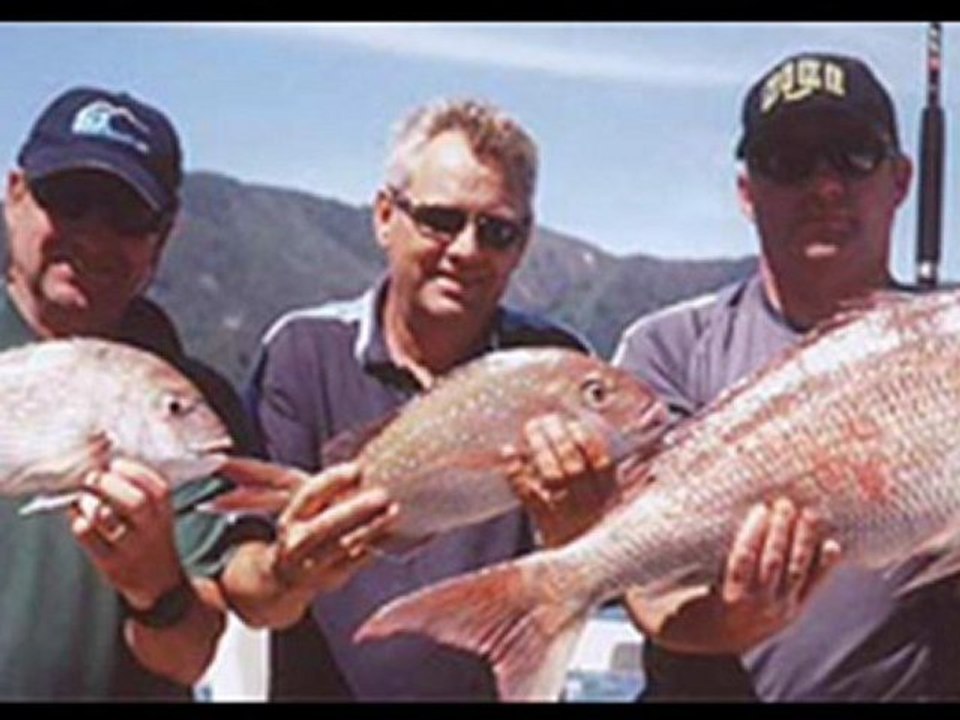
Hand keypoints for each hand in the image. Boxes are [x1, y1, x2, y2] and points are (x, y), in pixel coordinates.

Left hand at [70, 458, 185, 609]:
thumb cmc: (153, 540)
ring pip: (108, 519)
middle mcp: (153, 530)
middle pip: (135, 502)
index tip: (115, 463)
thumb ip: (142, 492)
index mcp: (166, 513)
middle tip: (92, 477)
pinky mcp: (112, 566)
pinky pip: (89, 539)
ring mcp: (132, 549)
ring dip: (89, 503)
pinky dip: (79, 523)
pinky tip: (78, 517)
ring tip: (83, 498)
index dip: (134, 471)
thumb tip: (104, 465)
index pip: (158, 487)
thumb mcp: (160, 516)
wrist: (160, 585)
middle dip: (109, 484)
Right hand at [269, 462, 398, 594]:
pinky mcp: (330, 579)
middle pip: (326, 525)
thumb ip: (328, 494)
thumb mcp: (306, 512)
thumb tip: (365, 469)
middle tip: (382, 495)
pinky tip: (392, 533)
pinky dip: (374, 546)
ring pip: (342, 545)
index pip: (309, 496)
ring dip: (371, 528)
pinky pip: (355, 562)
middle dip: (355, 509)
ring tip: (394, 512)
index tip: (357, 469)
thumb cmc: (308, 531)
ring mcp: (311, 565)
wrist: (288, 577)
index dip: (332, 481)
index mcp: (290, 519)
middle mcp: (296, 543)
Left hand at [503, 413, 617, 546]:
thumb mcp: (610, 503)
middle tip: (543, 420)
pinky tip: (509, 453)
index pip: (602, 460)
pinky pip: (529, 495)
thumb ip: (605, 473)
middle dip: (557, 437)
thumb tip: (587, 431)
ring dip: (540, 448)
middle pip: (574, 464)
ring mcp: (568, 514)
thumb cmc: (594, 530)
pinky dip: (517, 472)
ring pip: (554, 475)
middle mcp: (591, 503)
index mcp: (611, 494)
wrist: (585, 573)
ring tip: (530, 429)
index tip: (571, 423)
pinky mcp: (545, 524)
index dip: (585, 438)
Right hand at [627, 497, 841, 653]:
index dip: (752, 537)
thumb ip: (652, 562)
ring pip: (797, 574)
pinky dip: (825, 565)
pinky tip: (832, 544)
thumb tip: (627, 526)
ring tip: (807, 512)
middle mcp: (758, 611)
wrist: (707, 640)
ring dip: (804, 542)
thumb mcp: (658, 591)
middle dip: (779, 532)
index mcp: (725, 604)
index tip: (757, 509)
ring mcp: (781, 610)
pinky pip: (814, 586)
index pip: (742, 567)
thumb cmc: (678, 606)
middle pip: (773, 567)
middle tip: (782, 502)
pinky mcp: (796, 608)